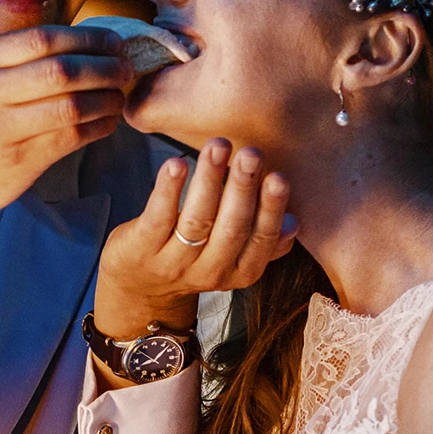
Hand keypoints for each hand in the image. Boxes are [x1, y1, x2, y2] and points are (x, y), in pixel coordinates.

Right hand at [0, 25, 131, 273]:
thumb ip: (20, 62)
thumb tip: (88, 44)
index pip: (44, 38)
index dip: (88, 38)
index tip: (114, 42)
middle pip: (61, 69)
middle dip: (104, 68)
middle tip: (127, 69)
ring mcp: (0, 127)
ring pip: (71, 104)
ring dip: (106, 99)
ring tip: (120, 98)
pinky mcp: (18, 159)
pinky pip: (71, 137)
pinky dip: (98, 127)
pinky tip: (108, 123)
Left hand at [93, 139, 296, 340]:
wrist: (139, 286)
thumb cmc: (193, 257)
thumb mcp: (231, 257)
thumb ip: (263, 241)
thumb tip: (293, 222)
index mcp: (240, 272)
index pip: (261, 242)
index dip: (270, 212)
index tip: (278, 178)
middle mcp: (209, 272)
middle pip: (231, 229)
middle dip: (243, 189)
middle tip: (251, 154)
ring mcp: (173, 263)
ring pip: (197, 220)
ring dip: (209, 180)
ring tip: (217, 146)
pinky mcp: (141, 249)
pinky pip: (158, 217)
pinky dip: (168, 189)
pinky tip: (177, 163)